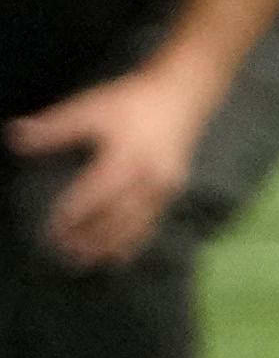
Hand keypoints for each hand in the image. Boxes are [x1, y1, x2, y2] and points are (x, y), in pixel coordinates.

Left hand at [11, 65, 215, 267]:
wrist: (183, 94)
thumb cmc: (132, 101)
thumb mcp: (91, 108)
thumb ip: (54, 127)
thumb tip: (14, 136)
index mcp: (126, 157)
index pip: (94, 194)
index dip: (72, 216)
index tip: (50, 233)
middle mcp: (148, 177)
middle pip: (116, 216)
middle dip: (90, 238)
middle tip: (63, 254)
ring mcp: (164, 187)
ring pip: (135, 226)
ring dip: (109, 247)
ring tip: (85, 263)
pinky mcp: (172, 192)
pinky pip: (152, 224)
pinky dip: (133, 244)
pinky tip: (118, 258)